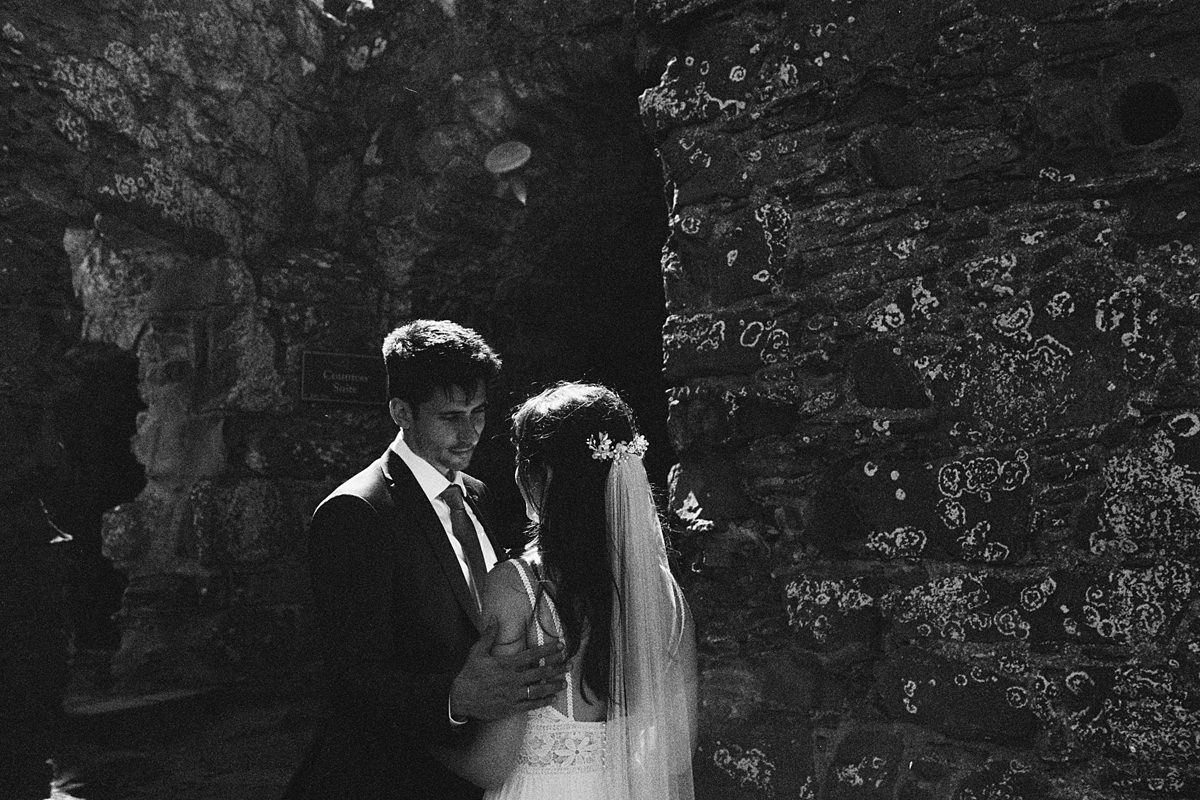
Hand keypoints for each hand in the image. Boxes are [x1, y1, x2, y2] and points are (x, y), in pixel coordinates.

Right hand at [450, 623, 568, 720]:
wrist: (459, 698)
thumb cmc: (469, 674)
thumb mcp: (477, 652)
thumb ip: (488, 636)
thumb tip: (494, 620)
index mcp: (506, 664)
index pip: (532, 655)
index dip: (548, 650)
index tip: (560, 646)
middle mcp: (512, 679)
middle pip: (540, 672)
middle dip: (557, 667)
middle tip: (570, 664)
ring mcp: (512, 695)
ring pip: (538, 689)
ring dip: (553, 685)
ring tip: (564, 682)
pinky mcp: (510, 708)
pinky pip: (530, 705)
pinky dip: (542, 701)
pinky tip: (552, 698)